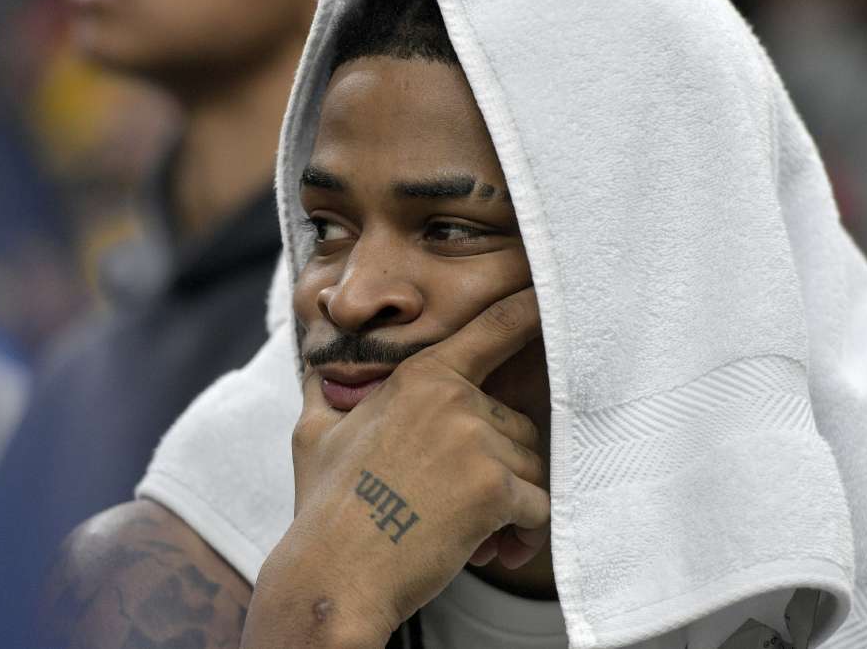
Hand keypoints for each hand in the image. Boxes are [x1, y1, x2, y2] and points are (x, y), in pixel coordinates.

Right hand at [253, 288, 548, 644]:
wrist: (331, 575)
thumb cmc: (324, 508)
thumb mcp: (314, 433)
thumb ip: (328, 392)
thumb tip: (314, 367)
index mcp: (419, 377)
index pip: (492, 330)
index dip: (528, 309)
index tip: (551, 291)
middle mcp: (454, 399)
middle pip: (517, 426)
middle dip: (498, 469)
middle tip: (458, 506)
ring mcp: (475, 441)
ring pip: (531, 468)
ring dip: (509, 505)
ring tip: (466, 533)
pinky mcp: (493, 487)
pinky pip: (537, 508)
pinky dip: (519, 533)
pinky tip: (483, 547)